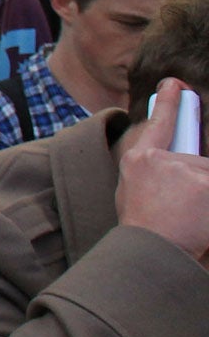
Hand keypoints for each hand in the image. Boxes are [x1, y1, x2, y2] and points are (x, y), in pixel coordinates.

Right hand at [118, 79, 208, 266]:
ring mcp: (189, 172)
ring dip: (205, 195)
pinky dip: (207, 202)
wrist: (151, 252)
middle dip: (201, 180)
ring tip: (191, 217)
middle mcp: (162, 161)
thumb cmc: (144, 226)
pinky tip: (199, 217)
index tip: (175, 85)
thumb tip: (178, 156)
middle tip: (186, 202)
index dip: (168, 103)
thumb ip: (153, 168)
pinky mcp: (207, 184)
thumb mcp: (135, 191)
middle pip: (200, 161)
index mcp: (140, 160)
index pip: (160, 123)